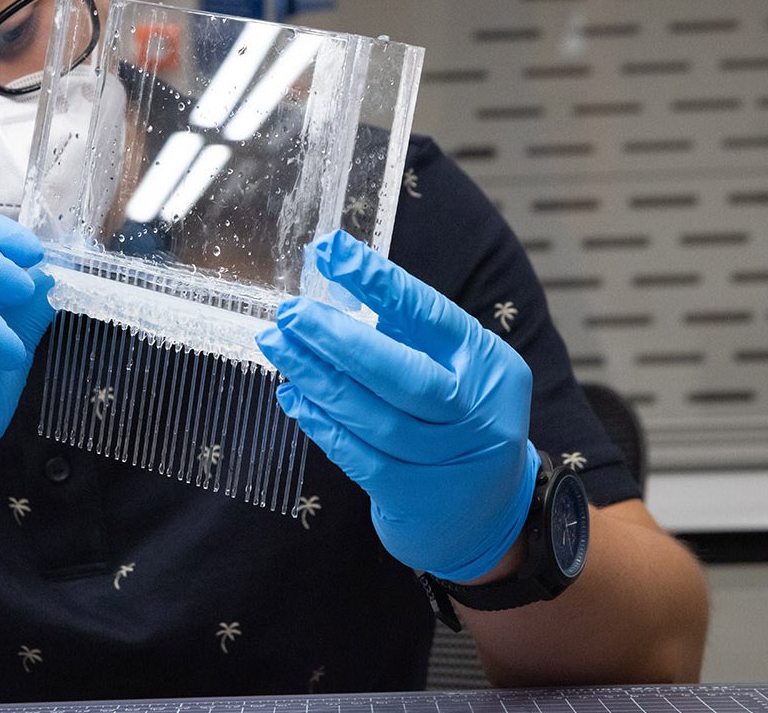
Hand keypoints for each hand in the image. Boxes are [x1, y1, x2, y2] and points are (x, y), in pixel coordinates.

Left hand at [255, 230, 538, 581]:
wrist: (485, 516)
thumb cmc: (458, 420)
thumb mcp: (456, 368)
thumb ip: (406, 331)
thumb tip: (334, 275)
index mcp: (489, 366)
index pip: (431, 316)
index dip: (379, 283)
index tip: (331, 252)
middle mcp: (477, 415)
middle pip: (403, 376)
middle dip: (339, 340)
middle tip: (290, 312)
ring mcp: (447, 462)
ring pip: (374, 418)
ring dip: (317, 378)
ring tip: (277, 344)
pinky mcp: (414, 498)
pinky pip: (358, 458)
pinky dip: (321, 424)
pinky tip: (293, 396)